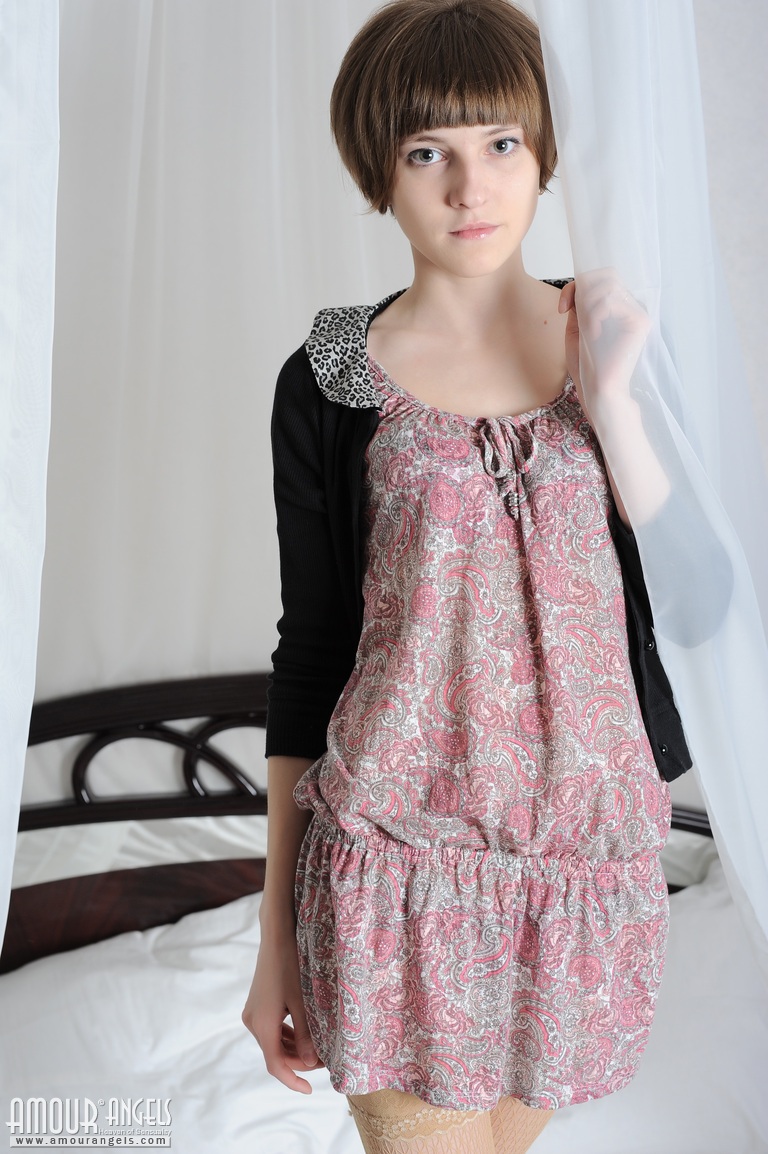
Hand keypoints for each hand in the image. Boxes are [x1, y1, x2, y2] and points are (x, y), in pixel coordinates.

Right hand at [241, 926, 324, 1093]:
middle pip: (274, 1054)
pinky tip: (305, 1033)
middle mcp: (252, 1022)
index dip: (292, 1080)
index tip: (310, 1090)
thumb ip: (306, 1034)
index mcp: (262, 1024)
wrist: (276, 935)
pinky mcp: (257, 1005)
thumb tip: (312, 1063)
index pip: (275, 1065)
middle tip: (325, 1060)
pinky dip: (287, 1036)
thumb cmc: (291, 965)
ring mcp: (253, 1013)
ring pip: (273, 1042)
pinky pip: (271, 1030)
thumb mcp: (302, 1001)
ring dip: (293, 1050)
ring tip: (319, 1048)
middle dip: (298, 1062)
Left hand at [558, 268, 650, 413]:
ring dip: (588, 305)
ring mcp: (638, 312)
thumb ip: (580, 305)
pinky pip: (611, 300)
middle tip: (568, 311)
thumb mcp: (577, 328)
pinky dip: (595, 315)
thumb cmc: (588, 366)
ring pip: (609, 284)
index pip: (601, 279)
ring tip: (587, 329)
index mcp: (618, 309)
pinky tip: (594, 334)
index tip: (561, 308)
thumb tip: (581, 284)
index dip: (576, 285)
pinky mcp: (640, 321)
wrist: (598, 391)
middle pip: (608, 274)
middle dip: (581, 289)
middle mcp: (631, 307)